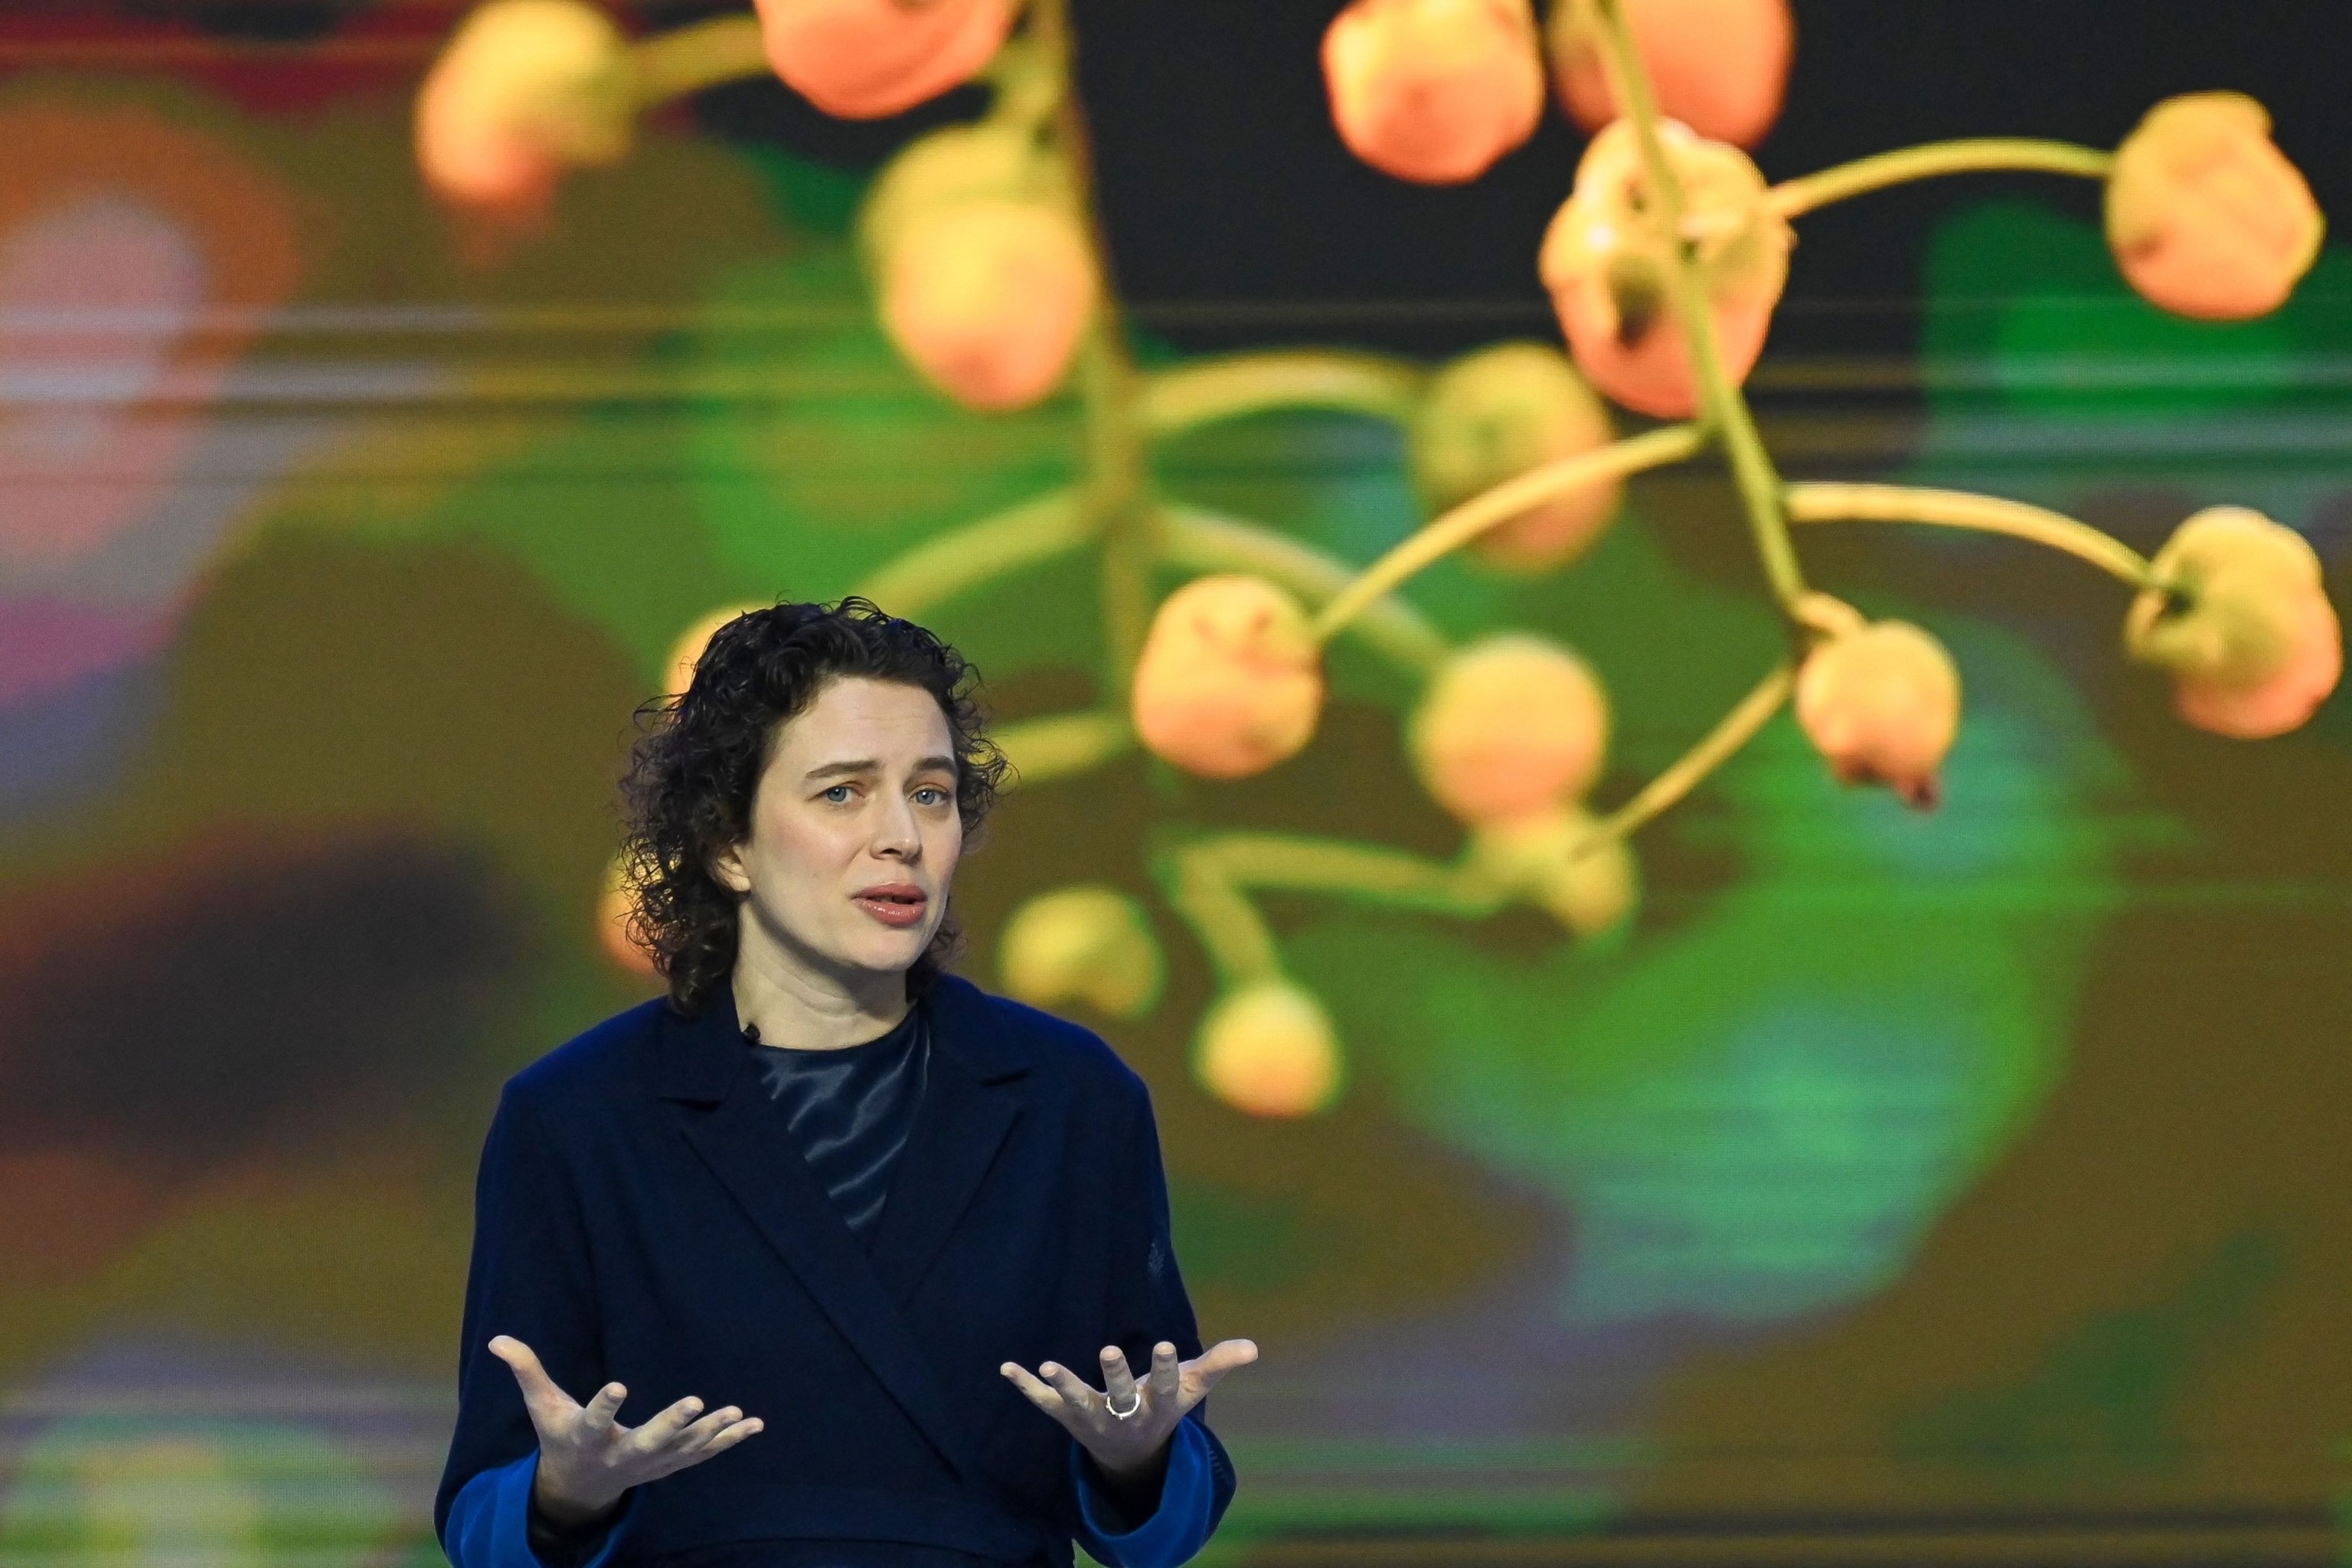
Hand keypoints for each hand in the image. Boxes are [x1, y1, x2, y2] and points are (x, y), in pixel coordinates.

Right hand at [487, 1335, 763, 1522]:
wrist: (580, 1486)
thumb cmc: (560, 1435)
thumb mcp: (541, 1406)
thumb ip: (526, 1371)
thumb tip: (497, 1339)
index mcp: (587, 1438)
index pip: (594, 1422)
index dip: (605, 1406)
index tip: (618, 1384)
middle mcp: (621, 1456)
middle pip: (648, 1441)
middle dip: (671, 1424)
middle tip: (693, 1400)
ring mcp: (650, 1464)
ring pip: (683, 1451)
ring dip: (710, 1433)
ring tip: (736, 1412)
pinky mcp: (670, 1465)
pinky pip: (703, 1455)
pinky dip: (728, 1441)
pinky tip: (754, 1424)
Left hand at [999, 1338, 1257, 1481]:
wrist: (1130, 1455)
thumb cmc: (1163, 1407)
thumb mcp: (1192, 1388)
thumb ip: (1219, 1365)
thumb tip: (1253, 1347)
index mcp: (1158, 1405)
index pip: (1165, 1385)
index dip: (1166, 1367)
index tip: (1167, 1345)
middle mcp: (1125, 1414)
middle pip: (1121, 1396)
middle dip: (1115, 1376)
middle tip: (1109, 1350)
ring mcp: (1093, 1418)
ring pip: (1078, 1403)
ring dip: (1064, 1385)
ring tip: (1048, 1365)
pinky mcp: (1067, 1418)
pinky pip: (1044, 1405)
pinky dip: (1025, 1388)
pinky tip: (1006, 1367)